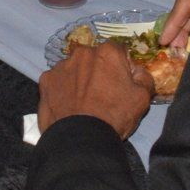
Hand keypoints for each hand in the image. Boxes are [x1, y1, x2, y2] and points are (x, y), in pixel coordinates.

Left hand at [37, 40, 155, 139]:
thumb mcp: (142, 97)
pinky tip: (69, 105)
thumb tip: (137, 70)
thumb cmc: (114, 116)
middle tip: (102, 94)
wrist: (82, 139)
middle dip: (99, 71)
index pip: (118, 51)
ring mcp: (61, 66)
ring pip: (74, 68)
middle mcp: (82, 53)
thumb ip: (143, 76)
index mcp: (107, 53)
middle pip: (94, 58)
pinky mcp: (46, 81)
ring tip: (83, 102)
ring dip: (79, 79)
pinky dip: (63, 89)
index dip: (122, 66)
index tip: (121, 82)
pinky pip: (58, 81)